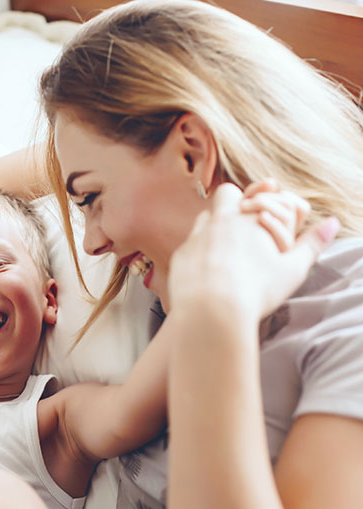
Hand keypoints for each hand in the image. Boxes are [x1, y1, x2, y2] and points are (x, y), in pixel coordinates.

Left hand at [168, 183, 339, 322]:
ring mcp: (194, 239)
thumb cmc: (255, 290)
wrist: (211, 312)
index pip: (239, 193)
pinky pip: (188, 248)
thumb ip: (311, 244)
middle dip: (230, 207)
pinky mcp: (180, 258)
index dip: (250, 199)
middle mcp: (216, 222)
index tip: (257, 213)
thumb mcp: (292, 269)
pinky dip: (197, 255)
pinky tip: (207, 273)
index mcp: (244, 219)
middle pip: (221, 199)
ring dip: (212, 229)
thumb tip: (332, 223)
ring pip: (202, 221)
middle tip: (243, 229)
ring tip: (226, 252)